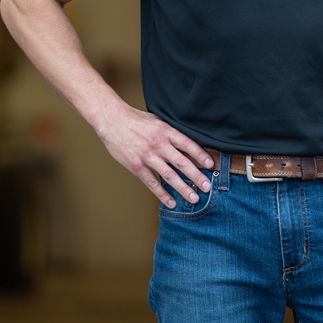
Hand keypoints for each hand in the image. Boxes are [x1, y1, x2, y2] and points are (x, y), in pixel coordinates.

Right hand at [95, 104, 214, 208]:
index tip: (210, 164)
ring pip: (169, 175)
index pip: (187, 144)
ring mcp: (147, 157)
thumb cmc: (136, 120)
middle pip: (181, 163)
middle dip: (196, 176)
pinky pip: (152, 183)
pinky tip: (171, 202)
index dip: (200, 155)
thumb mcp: (157, 120)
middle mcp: (158, 144)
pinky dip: (162, 194)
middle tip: (207, 187)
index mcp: (165, 131)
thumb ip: (171, 132)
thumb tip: (188, 144)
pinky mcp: (136, 166)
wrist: (112, 121)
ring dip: (183, 188)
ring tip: (194, 198)